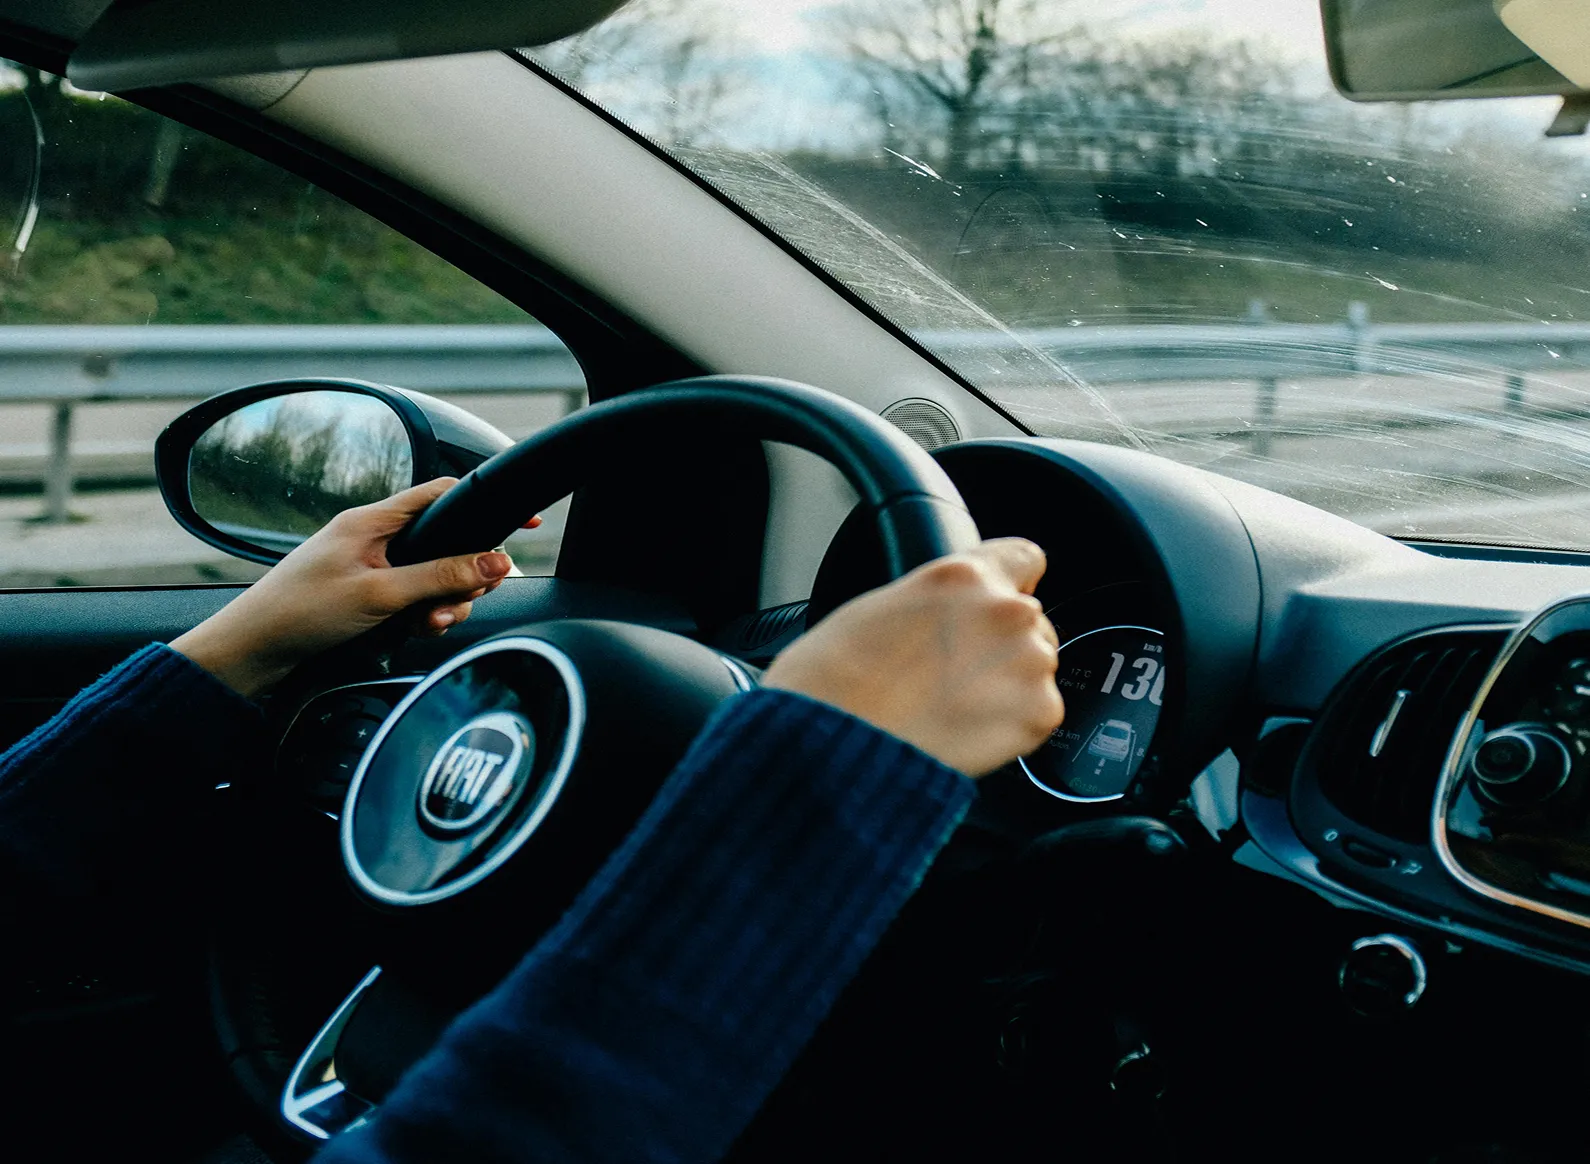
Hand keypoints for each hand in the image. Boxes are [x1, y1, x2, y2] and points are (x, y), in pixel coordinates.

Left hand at [172, 478, 512, 697]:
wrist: (253, 650)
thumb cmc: (299, 612)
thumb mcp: (380, 594)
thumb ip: (439, 576)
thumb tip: (493, 561)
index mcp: (373, 519)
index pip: (443, 495)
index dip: (485, 504)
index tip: (523, 521)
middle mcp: (375, 536)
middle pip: (447, 542)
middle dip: (466, 573)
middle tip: (466, 596)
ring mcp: (372, 565)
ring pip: (435, 575)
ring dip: (445, 599)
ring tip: (431, 622)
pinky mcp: (369, 592)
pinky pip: (415, 595)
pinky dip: (424, 613)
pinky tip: (416, 629)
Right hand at [763, 538, 1062, 776]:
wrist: (832, 745)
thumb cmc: (834, 680)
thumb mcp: (880, 607)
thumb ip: (935, 601)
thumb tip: (947, 617)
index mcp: (963, 575)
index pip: (1025, 558)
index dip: (1011, 581)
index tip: (1001, 599)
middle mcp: (1006, 611)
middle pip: (1030, 621)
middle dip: (1000, 644)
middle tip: (955, 673)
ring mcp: (1028, 662)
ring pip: (1036, 667)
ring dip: (1008, 684)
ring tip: (953, 707)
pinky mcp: (1038, 714)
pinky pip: (1038, 713)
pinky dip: (1010, 725)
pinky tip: (965, 731)